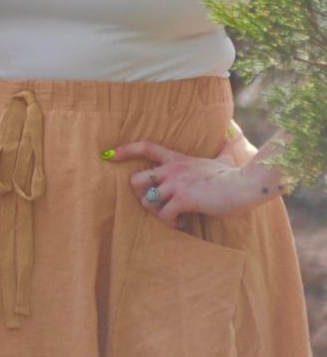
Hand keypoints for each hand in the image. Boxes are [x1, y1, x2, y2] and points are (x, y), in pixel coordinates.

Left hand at [112, 139, 280, 223]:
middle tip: (156, 204)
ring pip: (148, 201)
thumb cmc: (236, 175)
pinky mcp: (184, 199)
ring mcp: (177, 184)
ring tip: (174, 217)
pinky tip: (184, 223)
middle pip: (136, 179)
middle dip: (139, 195)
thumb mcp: (224, 159)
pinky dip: (171, 223)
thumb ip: (221, 149)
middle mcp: (172, 170)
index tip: (110, 155)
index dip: (126, 150)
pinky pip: (164, 215)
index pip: (146, 147)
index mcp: (178, 160)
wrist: (247, 185)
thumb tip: (229, 134)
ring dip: (157, 213)